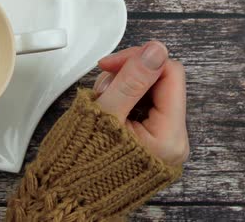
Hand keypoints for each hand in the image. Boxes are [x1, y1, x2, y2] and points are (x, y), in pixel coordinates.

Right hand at [93, 41, 188, 165]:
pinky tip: (107, 108)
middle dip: (129, 76)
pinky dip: (124, 100)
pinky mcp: (151, 141)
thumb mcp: (106, 114)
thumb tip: (156, 51)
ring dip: (123, 87)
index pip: (170, 74)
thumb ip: (131, 81)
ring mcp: (163, 142)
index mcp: (169, 137)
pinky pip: (144, 107)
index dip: (140, 60)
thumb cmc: (82, 163)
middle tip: (103, 87)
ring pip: (151, 91)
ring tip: (101, 102)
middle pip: (161, 82)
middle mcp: (174, 141)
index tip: (111, 63)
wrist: (70, 195)